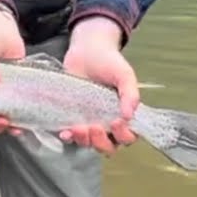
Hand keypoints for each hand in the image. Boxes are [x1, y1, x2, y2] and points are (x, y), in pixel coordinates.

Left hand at [60, 17, 138, 155]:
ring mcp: (89, 121)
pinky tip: (65, 132)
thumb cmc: (109, 62)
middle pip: (108, 146)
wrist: (86, 50)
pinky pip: (71, 135)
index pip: (128, 137)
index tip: (116, 122)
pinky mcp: (72, 117)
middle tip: (96, 126)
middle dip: (101, 142)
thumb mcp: (124, 75)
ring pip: (89, 143)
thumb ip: (130, 93)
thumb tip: (129, 115)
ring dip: (85, 140)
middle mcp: (107, 122)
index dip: (123, 135)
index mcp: (123, 115)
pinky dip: (68, 137)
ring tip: (79, 128)